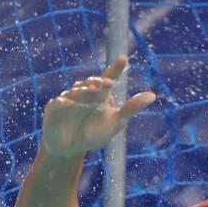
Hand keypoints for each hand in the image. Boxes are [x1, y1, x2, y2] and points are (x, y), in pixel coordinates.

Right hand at [41, 56, 155, 155]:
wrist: (71, 148)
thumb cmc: (94, 133)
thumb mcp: (116, 122)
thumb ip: (131, 108)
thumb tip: (153, 95)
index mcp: (100, 95)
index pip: (108, 78)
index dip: (116, 69)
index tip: (124, 58)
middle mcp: (84, 94)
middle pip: (91, 83)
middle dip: (99, 81)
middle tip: (110, 82)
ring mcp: (68, 100)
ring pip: (76, 90)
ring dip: (84, 89)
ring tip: (95, 89)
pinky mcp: (54, 110)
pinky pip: (58, 104)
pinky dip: (64, 102)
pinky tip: (70, 103)